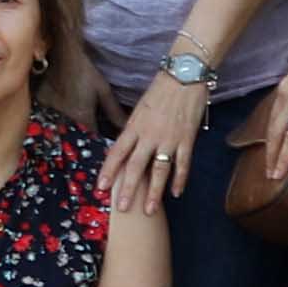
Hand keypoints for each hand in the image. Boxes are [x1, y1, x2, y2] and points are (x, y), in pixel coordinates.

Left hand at [104, 71, 205, 214]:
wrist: (184, 76)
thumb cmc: (160, 91)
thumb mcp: (139, 109)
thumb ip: (133, 130)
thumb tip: (125, 149)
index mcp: (134, 126)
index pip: (117, 152)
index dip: (109, 170)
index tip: (101, 187)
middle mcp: (149, 135)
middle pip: (136, 166)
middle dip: (128, 189)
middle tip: (121, 208)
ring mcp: (169, 139)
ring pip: (159, 170)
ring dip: (153, 192)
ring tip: (148, 210)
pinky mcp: (187, 139)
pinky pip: (182, 164)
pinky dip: (180, 180)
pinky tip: (176, 194)